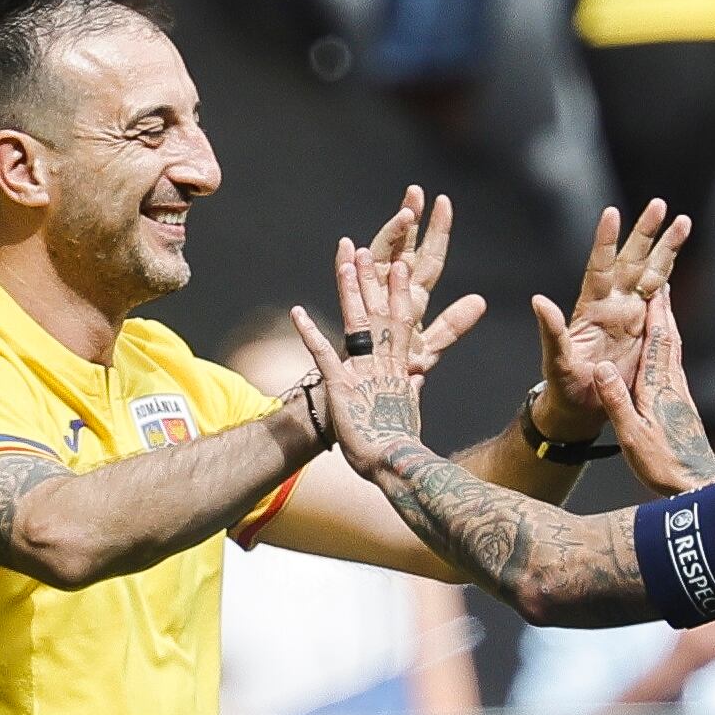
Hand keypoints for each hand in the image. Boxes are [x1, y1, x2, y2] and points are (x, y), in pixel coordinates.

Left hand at [291, 248, 424, 475]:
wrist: (397, 463)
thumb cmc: (401, 447)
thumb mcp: (409, 413)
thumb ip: (411, 392)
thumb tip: (416, 381)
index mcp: (400, 369)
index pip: (400, 323)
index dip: (397, 293)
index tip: (397, 267)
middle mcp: (384, 363)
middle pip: (380, 312)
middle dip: (372, 280)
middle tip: (366, 250)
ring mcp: (363, 371)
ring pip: (358, 322)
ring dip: (350, 291)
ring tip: (345, 261)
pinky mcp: (342, 385)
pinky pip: (322, 353)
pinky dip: (309, 331)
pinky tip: (297, 312)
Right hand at [350, 186, 485, 383]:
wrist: (366, 396)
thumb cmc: (395, 371)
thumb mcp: (428, 349)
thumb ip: (451, 326)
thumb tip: (480, 301)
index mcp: (411, 297)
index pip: (429, 258)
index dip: (438, 232)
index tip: (444, 202)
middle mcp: (389, 291)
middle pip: (401, 249)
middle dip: (408, 221)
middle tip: (416, 193)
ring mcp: (367, 300)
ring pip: (377, 261)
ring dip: (387, 239)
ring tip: (403, 216)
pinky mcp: (349, 316)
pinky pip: (346, 289)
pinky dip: (345, 268)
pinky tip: (347, 248)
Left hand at [532, 200, 692, 438]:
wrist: (581, 407)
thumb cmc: (564, 385)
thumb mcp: (555, 359)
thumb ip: (551, 331)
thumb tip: (538, 301)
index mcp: (592, 308)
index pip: (599, 267)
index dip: (605, 241)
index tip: (612, 213)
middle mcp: (612, 304)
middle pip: (632, 261)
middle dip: (646, 233)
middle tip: (659, 204)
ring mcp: (629, 314)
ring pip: (651, 273)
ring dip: (666, 248)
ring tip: (683, 220)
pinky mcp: (643, 327)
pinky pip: (659, 297)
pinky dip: (668, 276)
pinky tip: (675, 255)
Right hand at [593, 288, 714, 495]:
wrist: (694, 484)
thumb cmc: (662, 463)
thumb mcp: (631, 435)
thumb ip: (616, 400)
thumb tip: (603, 368)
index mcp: (657, 388)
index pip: (656, 342)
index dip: (655, 313)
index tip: (652, 285)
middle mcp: (671, 385)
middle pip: (669, 339)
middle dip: (664, 310)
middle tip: (662, 283)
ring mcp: (679, 394)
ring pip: (673, 351)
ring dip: (668, 326)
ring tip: (663, 307)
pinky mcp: (682, 404)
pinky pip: (673, 366)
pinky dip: (668, 348)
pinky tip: (665, 350)